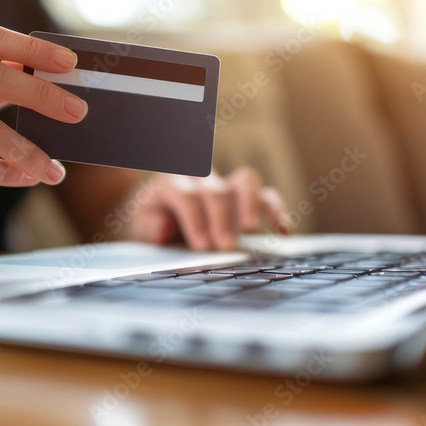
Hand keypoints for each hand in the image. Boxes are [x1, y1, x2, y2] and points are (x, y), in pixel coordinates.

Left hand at [122, 167, 291, 250]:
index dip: (195, 218)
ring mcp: (227, 186)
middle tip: (225, 247)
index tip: (201, 245)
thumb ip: (149, 227)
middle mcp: (202, 178)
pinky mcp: (247, 200)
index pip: (186, 194)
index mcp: (171, 182)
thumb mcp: (141, 229)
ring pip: (247, 181)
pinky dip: (277, 213)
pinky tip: (284, 231)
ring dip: (251, 205)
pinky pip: (267, 198)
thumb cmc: (152, 225)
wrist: (160, 220)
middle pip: (216, 191)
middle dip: (221, 219)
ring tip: (251, 231)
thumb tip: (161, 227)